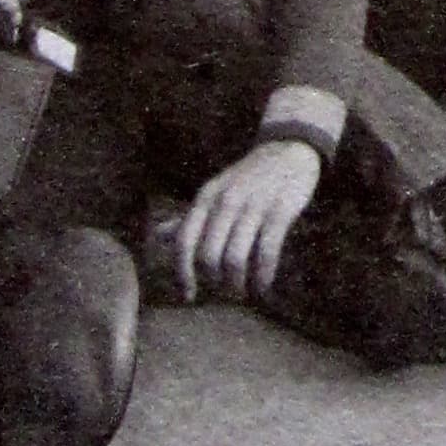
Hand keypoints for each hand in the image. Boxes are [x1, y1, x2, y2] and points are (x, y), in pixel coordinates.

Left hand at [158, 138, 321, 301]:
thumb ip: (189, 216)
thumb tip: (158, 236)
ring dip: (237, 284)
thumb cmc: (246, 178)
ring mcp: (254, 206)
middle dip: (215, 283)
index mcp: (205, 198)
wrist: (288, 149)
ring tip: (243, 293)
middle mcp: (225, 201)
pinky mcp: (280, 211)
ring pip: (235, 258)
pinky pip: (266, 251)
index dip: (182, 273)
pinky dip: (263, 275)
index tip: (189, 296)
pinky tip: (263, 286)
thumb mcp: (214, 192)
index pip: (184, 241)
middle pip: (208, 256)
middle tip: (225, 294)